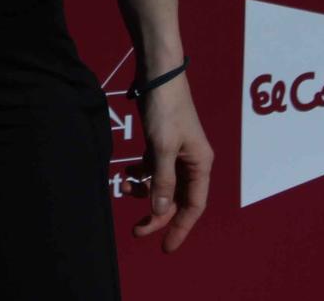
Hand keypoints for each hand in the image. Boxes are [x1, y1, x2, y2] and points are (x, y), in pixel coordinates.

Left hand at [127, 76, 211, 252]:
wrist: (158, 74)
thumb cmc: (166, 110)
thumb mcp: (162, 148)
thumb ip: (162, 180)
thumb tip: (159, 211)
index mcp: (200, 164)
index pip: (193, 206)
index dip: (180, 228)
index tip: (165, 247)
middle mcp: (192, 161)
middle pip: (176, 198)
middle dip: (156, 214)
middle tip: (135, 229)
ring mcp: (177, 152)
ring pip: (162, 184)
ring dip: (144, 190)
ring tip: (123, 187)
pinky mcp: (163, 143)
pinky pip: (153, 168)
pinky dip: (140, 173)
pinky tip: (126, 172)